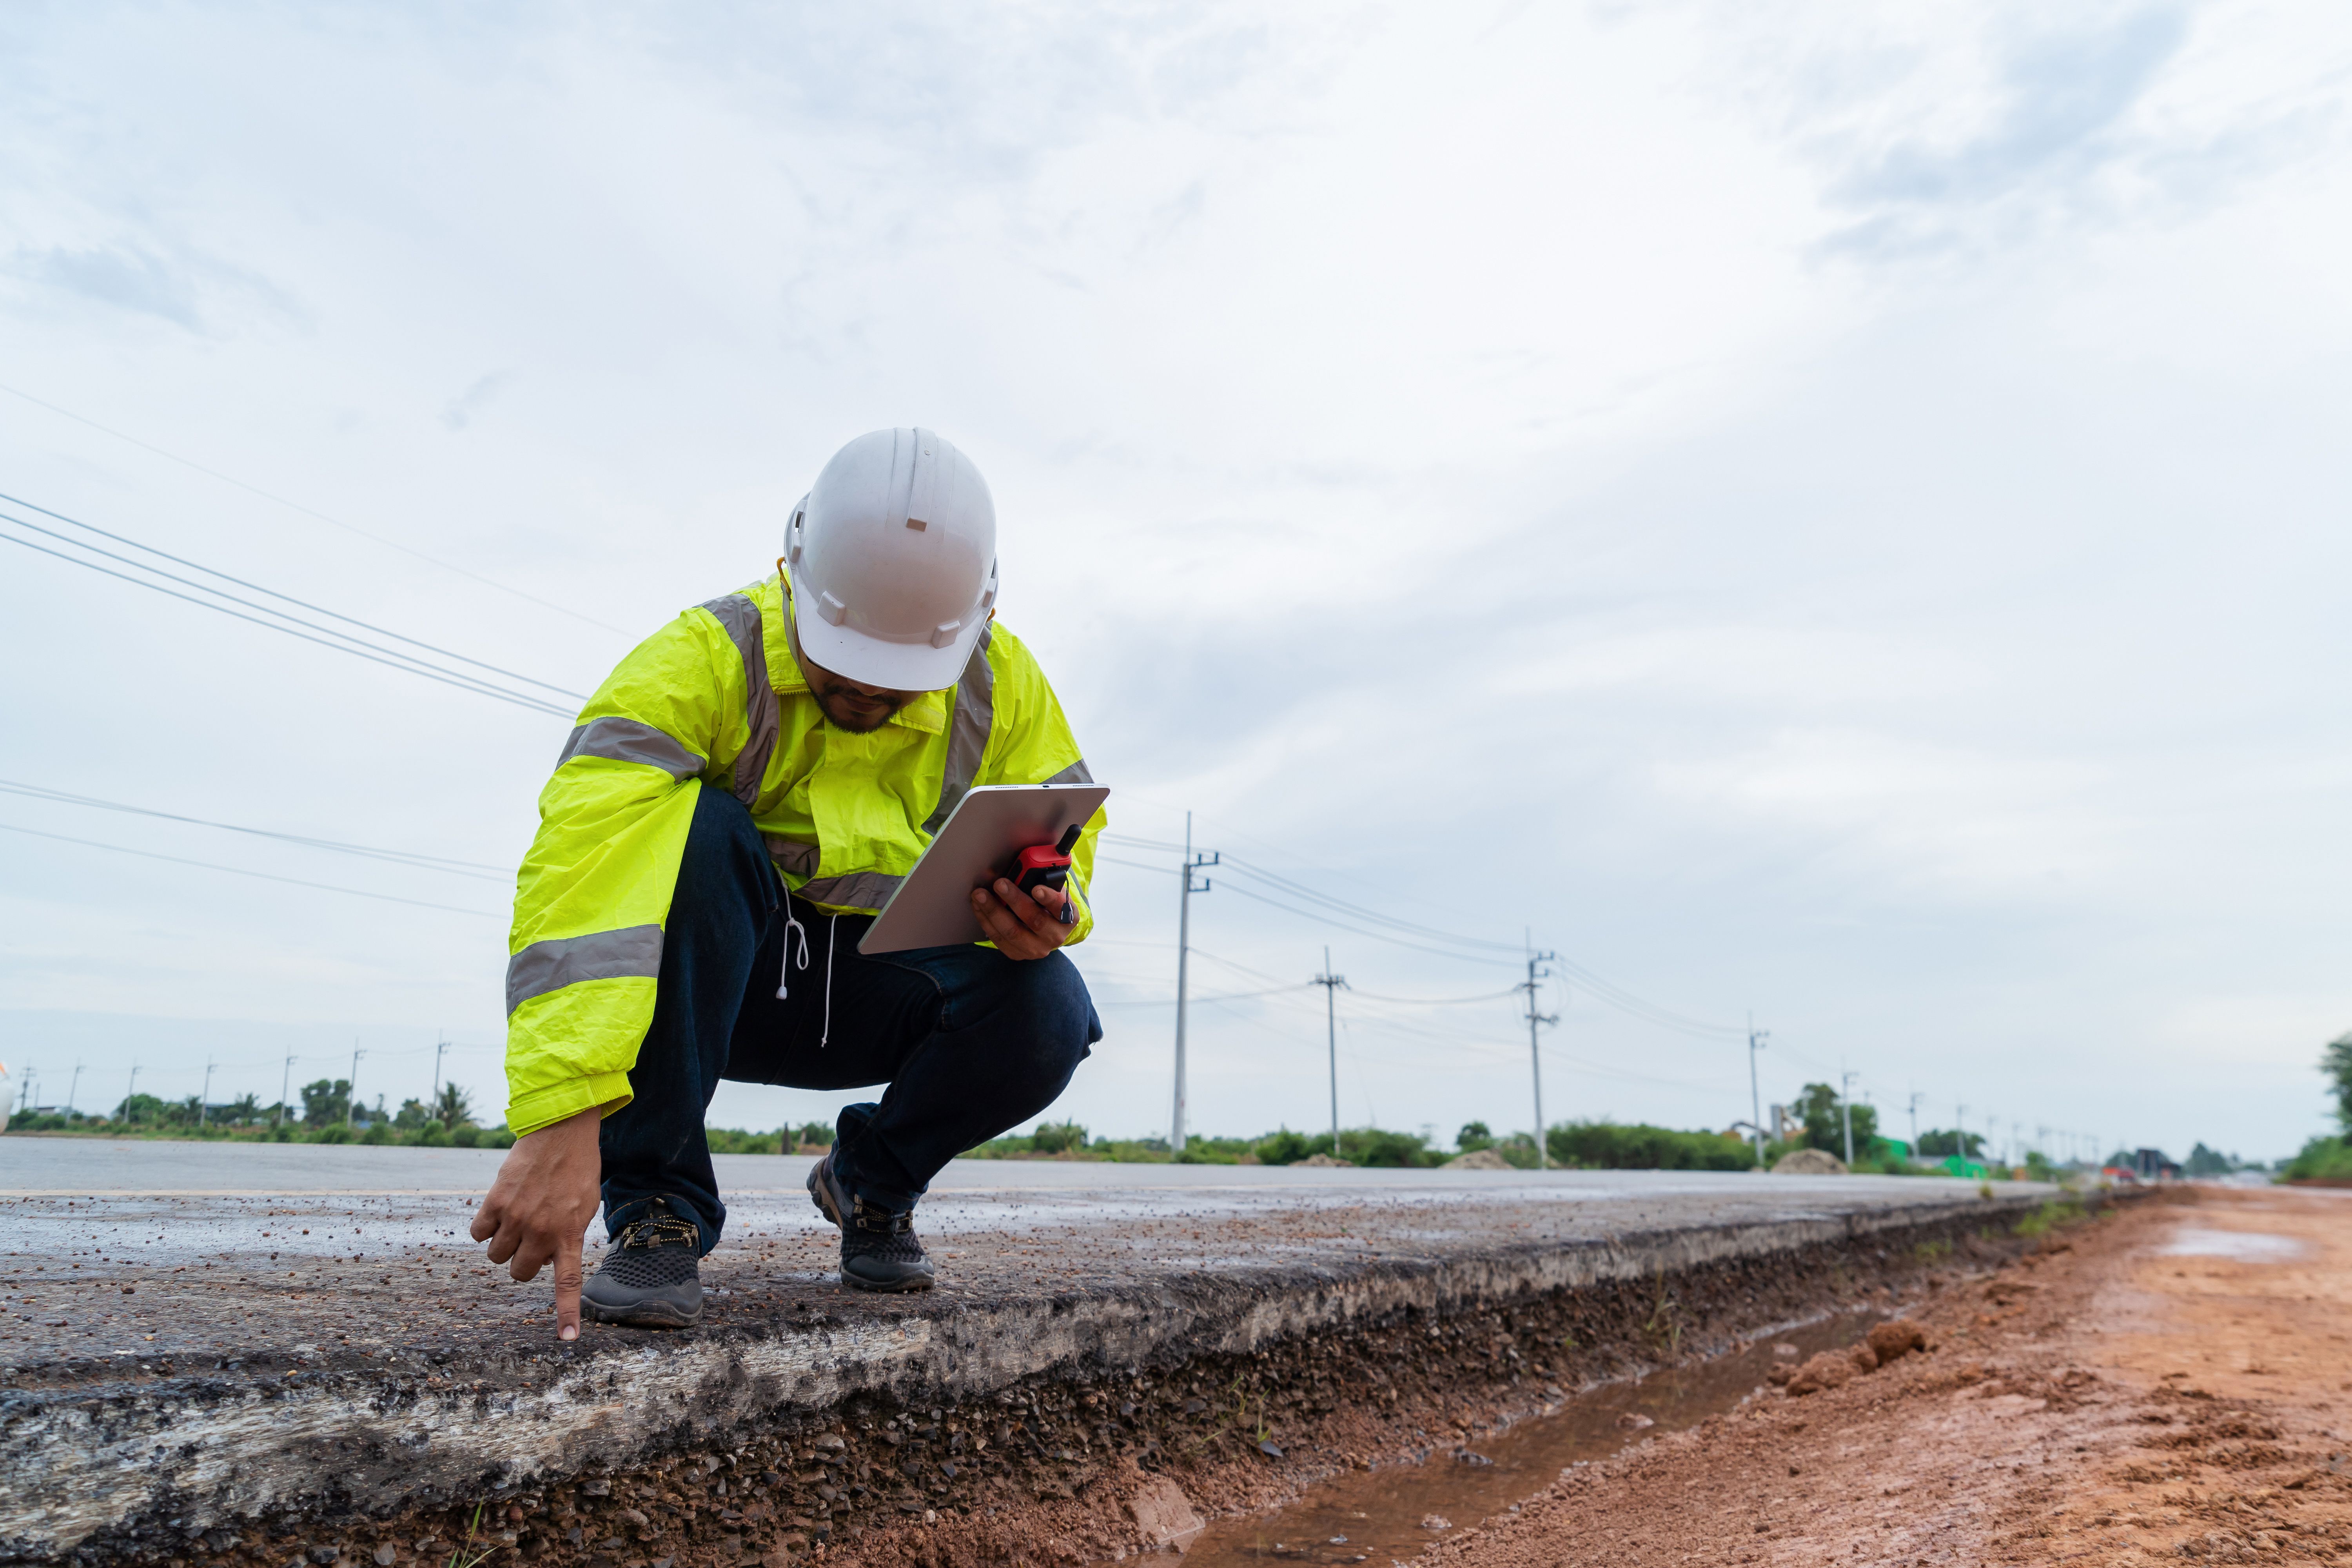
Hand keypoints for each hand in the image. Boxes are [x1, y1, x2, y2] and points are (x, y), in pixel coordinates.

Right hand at [469, 1105, 604, 1339]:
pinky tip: (499, 1210)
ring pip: (496, 1256)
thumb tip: (548, 1258)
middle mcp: (541, 1231)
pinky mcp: (495, 1202)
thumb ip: (568, 1235)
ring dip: (504, 1245)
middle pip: (519, 1272)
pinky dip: (485, 1228)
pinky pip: (478, 1234)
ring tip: (517, 1220)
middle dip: (522, 1263)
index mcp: (569, 1235)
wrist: (560, 1132)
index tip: (566, 1341)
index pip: (567, 1284)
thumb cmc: (577, 1169)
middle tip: (531, 1240)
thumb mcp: (584, 1206)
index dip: (565, 1314)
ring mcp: (516, 1218)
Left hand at [972, 878, 1072, 959]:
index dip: (1049, 898)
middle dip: (1014, 900)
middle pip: (1034, 920)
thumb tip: (1022, 866)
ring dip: (993, 911)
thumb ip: (1043, 880)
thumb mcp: (1052, 891)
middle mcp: (1054, 936)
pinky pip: (999, 939)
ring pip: (1012, 932)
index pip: (1061, 908)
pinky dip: (986, 921)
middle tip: (999, 884)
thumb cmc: (1047, 904)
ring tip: (980, 895)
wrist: (1047, 929)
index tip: (1036, 888)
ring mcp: (1036, 948)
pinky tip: (978, 907)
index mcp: (1068, 917)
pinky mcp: (1018, 954)